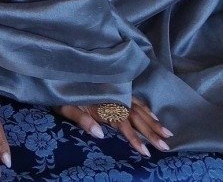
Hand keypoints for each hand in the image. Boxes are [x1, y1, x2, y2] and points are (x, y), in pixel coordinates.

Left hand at [53, 97, 172, 156]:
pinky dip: (144, 106)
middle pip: (134, 115)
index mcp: (99, 103)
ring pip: (136, 107)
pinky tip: (154, 114)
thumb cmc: (57, 92)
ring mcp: (112, 91)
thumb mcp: (64, 108)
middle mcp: (109, 97)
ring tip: (167, 132)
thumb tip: (100, 135)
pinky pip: (132, 97)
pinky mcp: (112, 88)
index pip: (121, 123)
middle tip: (167, 145)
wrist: (54, 70)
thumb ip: (82, 120)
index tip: (146, 151)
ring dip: (152, 120)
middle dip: (151, 130)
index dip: (134, 137)